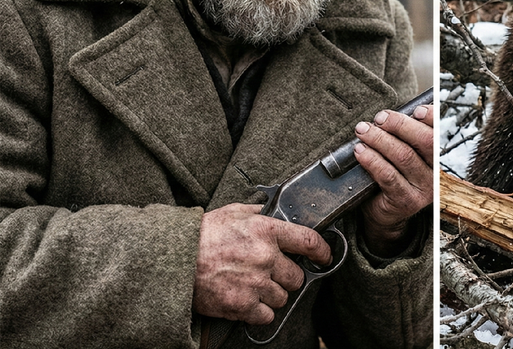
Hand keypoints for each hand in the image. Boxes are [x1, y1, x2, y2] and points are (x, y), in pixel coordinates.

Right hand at [192, 203, 330, 324]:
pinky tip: (247, 300)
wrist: (173, 259)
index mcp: (266, 231)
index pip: (310, 242)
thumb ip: (259, 213)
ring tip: (253, 285)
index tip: (325, 257)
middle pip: (297, 277)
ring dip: (272, 294)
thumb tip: (275, 211)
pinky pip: (266, 315)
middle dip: (287, 277)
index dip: (323, 252)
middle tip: (271, 273)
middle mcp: (265, 257)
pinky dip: (259, 312)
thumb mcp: (234, 212)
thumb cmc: (203, 234)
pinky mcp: (241, 305)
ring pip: (282, 297)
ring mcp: (254, 283)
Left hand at [354, 103, 433, 255]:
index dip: (432, 118)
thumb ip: (406, 136)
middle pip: (425, 141)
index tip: (417, 110)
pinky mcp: (406, 200)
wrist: (385, 212)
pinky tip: (360, 151)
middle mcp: (437, 174)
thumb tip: (393, 112)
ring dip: (380, 139)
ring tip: (363, 131)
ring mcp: (423, 189)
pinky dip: (372, 160)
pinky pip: (388, 175)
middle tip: (380, 117)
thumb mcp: (405, 155)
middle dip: (400, 125)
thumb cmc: (394, 175)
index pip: (441, 133)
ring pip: (404, 156)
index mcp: (439, 157)